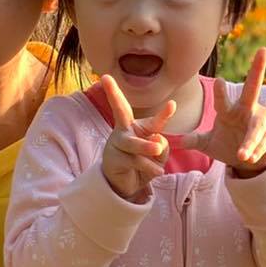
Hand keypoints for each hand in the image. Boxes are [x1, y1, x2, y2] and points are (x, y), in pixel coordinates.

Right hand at [100, 77, 174, 201]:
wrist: (125, 186)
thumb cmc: (142, 165)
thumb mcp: (157, 155)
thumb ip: (160, 146)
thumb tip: (156, 140)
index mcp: (136, 127)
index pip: (143, 116)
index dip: (155, 110)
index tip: (156, 97)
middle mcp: (124, 131)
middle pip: (119, 110)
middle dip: (112, 93)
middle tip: (105, 79)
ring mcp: (117, 144)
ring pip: (134, 143)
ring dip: (146, 147)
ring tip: (157, 151)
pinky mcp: (114, 159)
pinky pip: (135, 160)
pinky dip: (149, 167)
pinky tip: (157, 172)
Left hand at [176, 48, 265, 174]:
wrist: (252, 160)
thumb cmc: (228, 144)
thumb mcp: (209, 144)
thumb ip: (193, 141)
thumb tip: (172, 141)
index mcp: (229, 111)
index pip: (222, 101)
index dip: (220, 93)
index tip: (218, 81)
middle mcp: (247, 110)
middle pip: (253, 88)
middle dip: (258, 68)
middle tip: (264, 49)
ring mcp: (261, 121)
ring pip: (256, 128)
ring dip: (250, 141)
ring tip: (242, 155)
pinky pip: (263, 143)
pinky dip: (256, 151)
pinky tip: (249, 158)